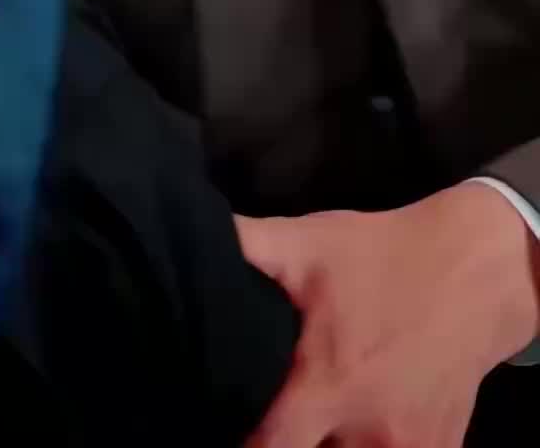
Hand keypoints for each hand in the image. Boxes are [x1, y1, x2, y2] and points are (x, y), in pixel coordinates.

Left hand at [237, 183, 539, 446]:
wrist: (474, 270)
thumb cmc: (381, 256)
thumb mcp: (308, 243)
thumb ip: (248, 248)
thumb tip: (188, 235)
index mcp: (328, 386)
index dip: (242, 444)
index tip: (224, 425)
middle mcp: (368, 432)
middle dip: (289, 442)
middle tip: (271, 415)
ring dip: (328, 447)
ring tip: (309, 420)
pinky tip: (353, 425)